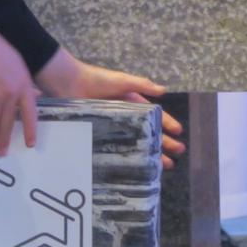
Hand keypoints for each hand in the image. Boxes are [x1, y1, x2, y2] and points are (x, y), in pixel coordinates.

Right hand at [0, 6, 36, 156]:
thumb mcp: (19, 65)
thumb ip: (26, 83)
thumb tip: (35, 95)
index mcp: (23, 87)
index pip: (30, 114)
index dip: (30, 130)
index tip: (30, 144)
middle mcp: (9, 95)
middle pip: (8, 123)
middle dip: (5, 140)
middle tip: (2, 153)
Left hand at [34, 49, 187, 167]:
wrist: (67, 84)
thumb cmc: (95, 80)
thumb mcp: (121, 80)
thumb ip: (141, 85)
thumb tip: (163, 91)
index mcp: (132, 102)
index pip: (154, 114)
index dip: (167, 123)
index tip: (179, 133)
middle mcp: (124, 115)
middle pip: (148, 131)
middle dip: (164, 141)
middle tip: (178, 152)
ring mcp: (112, 126)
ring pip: (135, 142)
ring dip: (150, 152)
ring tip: (164, 164)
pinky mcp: (99, 133)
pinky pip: (116, 147)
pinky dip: (126, 156)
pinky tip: (135, 166)